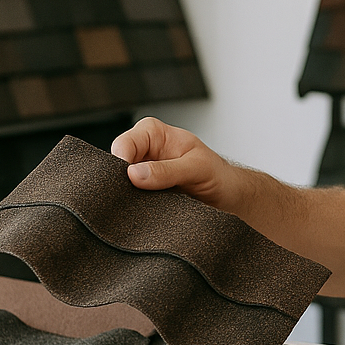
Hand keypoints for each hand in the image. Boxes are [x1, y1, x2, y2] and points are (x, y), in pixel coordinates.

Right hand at [111, 117, 244, 210]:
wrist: (228, 196)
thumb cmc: (217, 174)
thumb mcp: (196, 169)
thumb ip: (167, 171)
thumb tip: (135, 174)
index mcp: (153, 133)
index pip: (124, 144)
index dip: (122, 164)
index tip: (131, 181)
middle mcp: (144, 150)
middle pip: (117, 165)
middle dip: (123, 182)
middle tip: (137, 196)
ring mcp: (142, 171)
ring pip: (121, 184)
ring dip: (131, 196)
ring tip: (150, 204)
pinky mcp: (143, 191)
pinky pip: (130, 199)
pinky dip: (136, 206)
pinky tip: (147, 211)